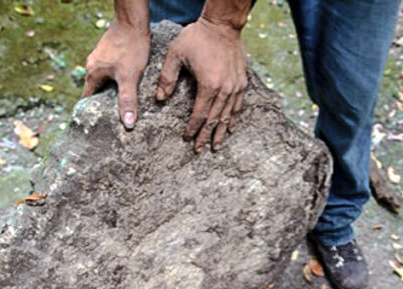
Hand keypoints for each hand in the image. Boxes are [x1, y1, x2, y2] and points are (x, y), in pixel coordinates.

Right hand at [82, 21, 150, 128]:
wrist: (134, 22)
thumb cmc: (130, 48)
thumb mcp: (130, 78)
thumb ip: (127, 101)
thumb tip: (127, 124)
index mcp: (92, 74)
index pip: (87, 99)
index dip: (91, 112)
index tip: (98, 125)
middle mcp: (92, 65)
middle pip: (95, 90)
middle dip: (103, 103)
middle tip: (113, 119)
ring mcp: (101, 58)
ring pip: (104, 80)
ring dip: (111, 90)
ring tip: (122, 104)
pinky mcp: (110, 52)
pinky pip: (110, 71)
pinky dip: (116, 79)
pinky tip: (127, 84)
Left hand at [156, 18, 247, 151]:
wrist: (222, 25)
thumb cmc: (197, 37)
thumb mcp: (175, 54)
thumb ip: (167, 78)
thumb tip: (160, 99)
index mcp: (208, 85)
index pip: (199, 114)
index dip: (193, 128)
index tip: (187, 138)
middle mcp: (225, 89)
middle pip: (214, 119)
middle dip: (206, 136)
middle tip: (200, 150)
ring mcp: (236, 86)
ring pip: (227, 115)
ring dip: (221, 132)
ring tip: (216, 145)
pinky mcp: (242, 82)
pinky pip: (238, 105)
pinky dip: (233, 118)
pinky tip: (229, 127)